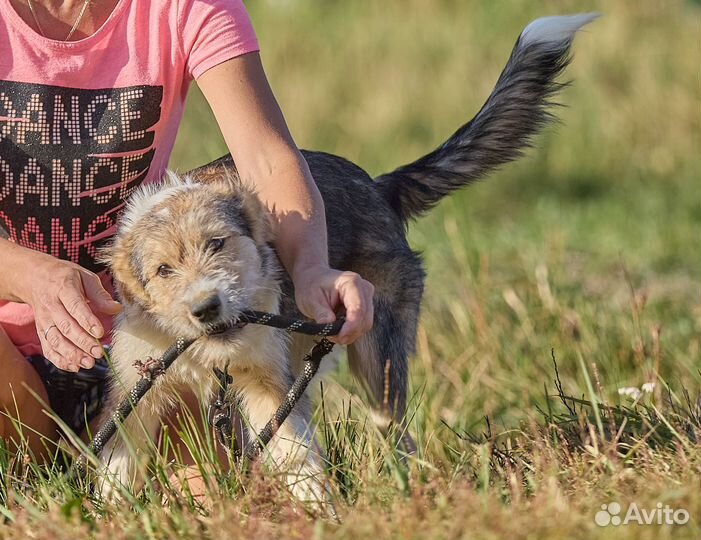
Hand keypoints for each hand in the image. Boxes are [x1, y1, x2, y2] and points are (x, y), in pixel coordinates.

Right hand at [14, 251, 121, 371]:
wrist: (34, 278)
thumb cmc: (65, 277)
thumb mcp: (84, 276)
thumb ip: (100, 294)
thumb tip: (116, 308)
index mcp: (63, 288)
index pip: (75, 306)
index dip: (87, 321)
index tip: (100, 333)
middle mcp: (51, 306)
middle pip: (65, 326)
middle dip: (82, 342)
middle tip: (97, 353)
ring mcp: (44, 320)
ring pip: (55, 340)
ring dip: (71, 354)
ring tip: (88, 363)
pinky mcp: (41, 331)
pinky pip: (47, 347)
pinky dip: (59, 359)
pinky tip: (73, 366)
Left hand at [293, 265, 374, 344]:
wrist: (313, 277)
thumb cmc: (311, 285)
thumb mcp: (310, 299)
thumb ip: (321, 313)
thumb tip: (329, 326)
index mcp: (351, 283)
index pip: (358, 309)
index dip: (350, 327)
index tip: (339, 337)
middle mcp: (364, 288)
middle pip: (365, 319)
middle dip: (349, 332)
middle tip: (331, 337)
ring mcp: (366, 297)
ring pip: (365, 324)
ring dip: (350, 333)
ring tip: (332, 332)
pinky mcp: (365, 305)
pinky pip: (362, 324)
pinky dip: (351, 330)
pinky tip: (338, 327)